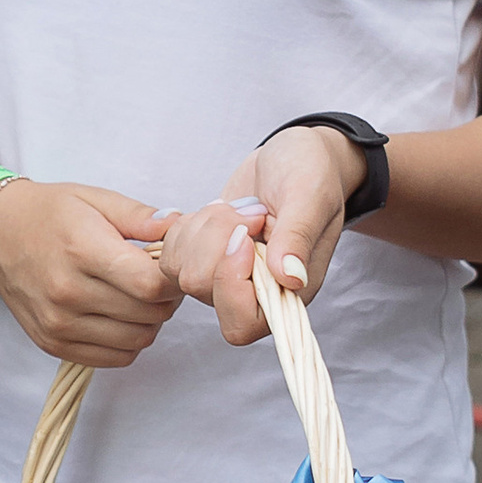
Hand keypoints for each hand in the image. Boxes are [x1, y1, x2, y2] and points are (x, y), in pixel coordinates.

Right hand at [0, 178, 177, 366]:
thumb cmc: (49, 213)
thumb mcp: (96, 199)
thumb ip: (141, 216)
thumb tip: (181, 226)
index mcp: (82, 251)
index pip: (150, 285)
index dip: (174, 279)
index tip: (171, 267)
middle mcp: (67, 293)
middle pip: (149, 315)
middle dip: (166, 298)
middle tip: (157, 279)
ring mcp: (58, 324)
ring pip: (138, 340)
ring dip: (150, 321)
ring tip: (138, 296)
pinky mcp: (53, 344)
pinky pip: (116, 358)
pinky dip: (129, 340)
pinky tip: (120, 315)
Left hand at [153, 126, 360, 344]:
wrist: (293, 158)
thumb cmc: (312, 177)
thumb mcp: (310, 198)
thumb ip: (298, 237)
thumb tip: (289, 277)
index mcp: (288, 293)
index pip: (241, 324)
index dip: (230, 283)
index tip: (244, 238)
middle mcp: (253, 293)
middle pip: (200, 287)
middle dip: (215, 239)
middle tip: (249, 212)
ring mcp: (223, 277)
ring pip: (180, 269)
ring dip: (201, 229)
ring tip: (236, 209)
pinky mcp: (202, 258)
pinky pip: (169, 253)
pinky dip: (186, 226)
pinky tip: (216, 211)